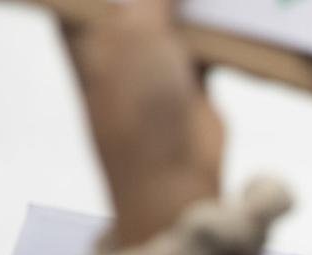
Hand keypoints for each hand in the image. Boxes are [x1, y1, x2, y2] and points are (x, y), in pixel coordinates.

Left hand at [63, 0, 223, 246]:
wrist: (173, 180)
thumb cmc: (137, 109)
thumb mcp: (136, 33)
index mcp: (84, 30)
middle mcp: (116, 41)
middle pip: (133, 0)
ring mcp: (154, 59)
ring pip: (170, 11)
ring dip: (185, 2)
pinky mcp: (190, 77)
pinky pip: (203, 37)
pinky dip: (216, 21)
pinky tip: (228, 10)